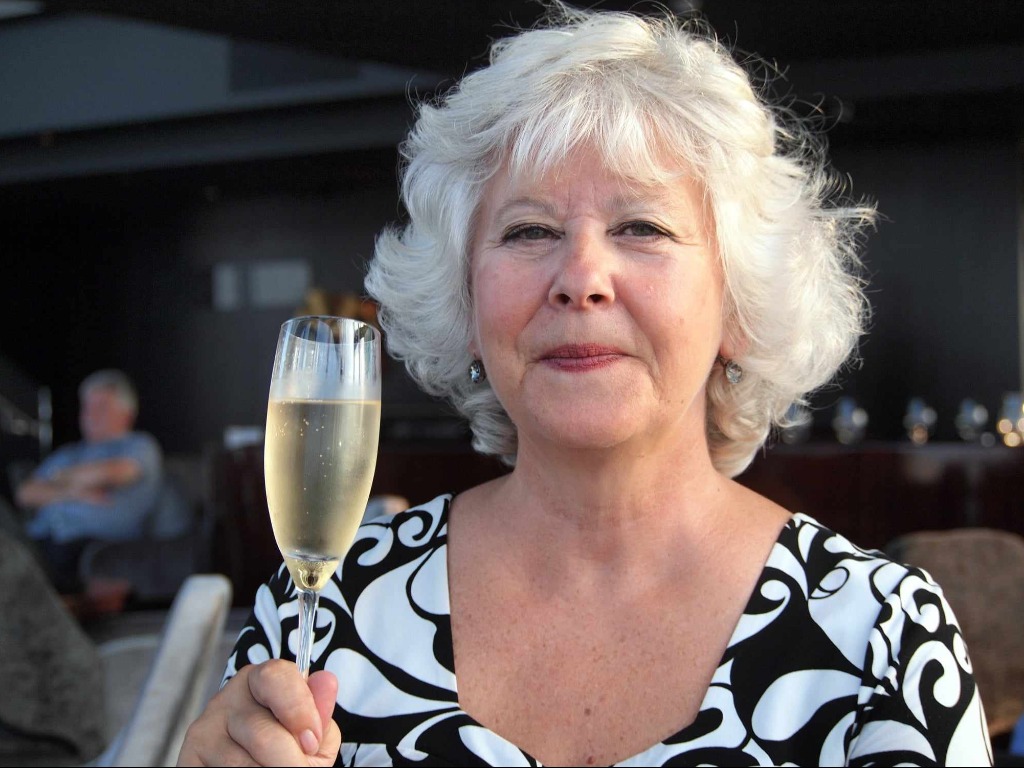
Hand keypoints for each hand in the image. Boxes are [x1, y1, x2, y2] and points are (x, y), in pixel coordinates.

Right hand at [177, 660, 340, 765]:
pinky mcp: (188, 761)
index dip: (299, 711)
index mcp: (260, 680)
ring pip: (243, 765)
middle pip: (263, 735)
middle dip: (290, 763)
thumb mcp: (312, 731)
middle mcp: (226, 700)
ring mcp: (203, 731)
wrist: (257, 765)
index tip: (312, 743)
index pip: (276, 677)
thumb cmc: (291, 748)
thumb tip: (326, 680)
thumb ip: (319, 712)